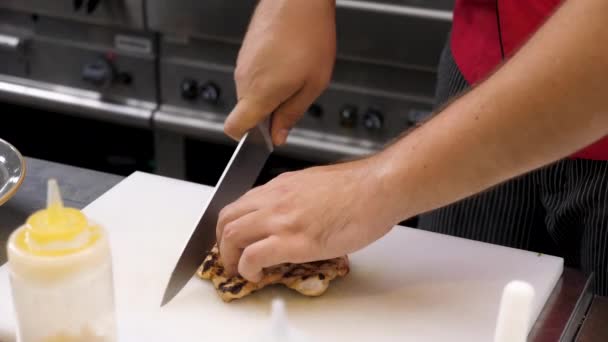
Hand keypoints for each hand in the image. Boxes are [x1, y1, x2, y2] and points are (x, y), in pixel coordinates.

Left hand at [215, 156, 403, 281]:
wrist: (378, 188)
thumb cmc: (360, 188)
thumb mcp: (317, 185)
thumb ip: (298, 198)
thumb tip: (294, 215)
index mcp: (281, 186)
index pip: (241, 204)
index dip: (232, 226)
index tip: (235, 240)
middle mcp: (275, 199)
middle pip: (227, 218)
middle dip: (222, 242)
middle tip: (230, 257)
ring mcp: (281, 219)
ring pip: (232, 235)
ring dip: (229, 257)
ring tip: (239, 270)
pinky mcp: (293, 240)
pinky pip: (253, 256)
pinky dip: (246, 269)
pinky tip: (255, 275)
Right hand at [224, 0, 335, 145]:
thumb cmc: (308, 35)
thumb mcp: (312, 85)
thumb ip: (292, 114)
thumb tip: (279, 135)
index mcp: (258, 94)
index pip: (234, 128)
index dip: (248, 138)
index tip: (267, 135)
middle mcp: (243, 79)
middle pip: (247, 110)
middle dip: (269, 111)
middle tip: (296, 95)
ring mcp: (243, 63)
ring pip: (253, 91)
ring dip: (272, 90)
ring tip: (297, 71)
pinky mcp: (246, 50)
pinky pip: (254, 73)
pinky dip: (270, 74)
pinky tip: (291, 59)